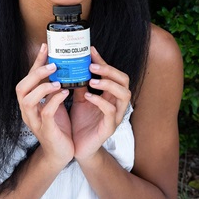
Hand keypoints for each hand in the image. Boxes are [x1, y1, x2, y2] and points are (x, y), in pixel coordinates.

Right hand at [16, 43, 73, 167]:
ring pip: (29, 100)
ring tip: (58, 81)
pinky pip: (46, 113)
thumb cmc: (58, 127)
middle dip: (36, 74)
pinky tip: (65, 93)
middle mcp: (27, 111)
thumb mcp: (55, 104)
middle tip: (53, 65)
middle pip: (21, 88)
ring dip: (43, 87)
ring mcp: (34, 121)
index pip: (28, 79)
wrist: (61, 154)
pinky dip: (54, 101)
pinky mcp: (46, 130)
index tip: (46, 47)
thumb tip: (63, 67)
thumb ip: (55, 89)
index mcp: (30, 102)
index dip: (36, 63)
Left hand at [70, 47, 130, 161]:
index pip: (113, 73)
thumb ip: (80, 84)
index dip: (103, 61)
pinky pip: (110, 111)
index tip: (90, 51)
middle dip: (109, 70)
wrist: (77, 147)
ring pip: (124, 94)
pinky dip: (100, 101)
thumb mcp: (79, 99)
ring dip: (108, 84)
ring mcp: (116, 115)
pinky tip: (88, 96)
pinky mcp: (110, 127)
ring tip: (92, 80)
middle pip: (124, 80)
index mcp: (110, 95)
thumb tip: (73, 65)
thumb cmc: (81, 122)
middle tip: (91, 65)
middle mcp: (116, 103)